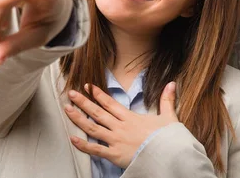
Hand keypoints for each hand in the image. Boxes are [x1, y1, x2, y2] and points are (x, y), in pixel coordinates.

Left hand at [64, 82, 178, 168]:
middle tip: (71, 93)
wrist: (171, 156)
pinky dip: (83, 145)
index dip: (98, 94)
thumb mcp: (169, 117)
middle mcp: (121, 127)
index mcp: (131, 118)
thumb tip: (172, 83)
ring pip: (93, 127)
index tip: (87, 87)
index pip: (110, 103)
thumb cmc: (169, 139)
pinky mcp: (115, 154)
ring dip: (79, 118)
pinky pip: (96, 149)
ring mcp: (116, 140)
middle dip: (83, 102)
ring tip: (67, 109)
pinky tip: (72, 138)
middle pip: (98, 112)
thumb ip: (167, 100)